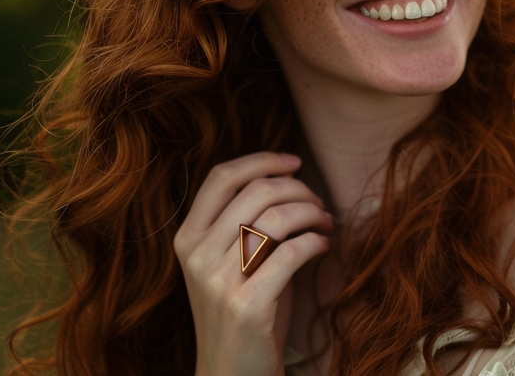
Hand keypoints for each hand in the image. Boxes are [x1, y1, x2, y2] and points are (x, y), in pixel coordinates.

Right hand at [174, 151, 333, 375]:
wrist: (230, 374)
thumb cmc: (241, 311)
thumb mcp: (229, 262)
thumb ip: (244, 222)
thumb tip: (287, 178)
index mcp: (187, 238)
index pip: (221, 177)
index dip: (261, 160)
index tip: (294, 161)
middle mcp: (197, 255)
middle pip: (256, 191)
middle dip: (298, 188)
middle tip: (319, 202)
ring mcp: (218, 280)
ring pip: (276, 218)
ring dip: (312, 212)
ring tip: (326, 221)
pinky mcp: (247, 304)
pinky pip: (291, 252)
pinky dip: (315, 241)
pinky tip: (324, 245)